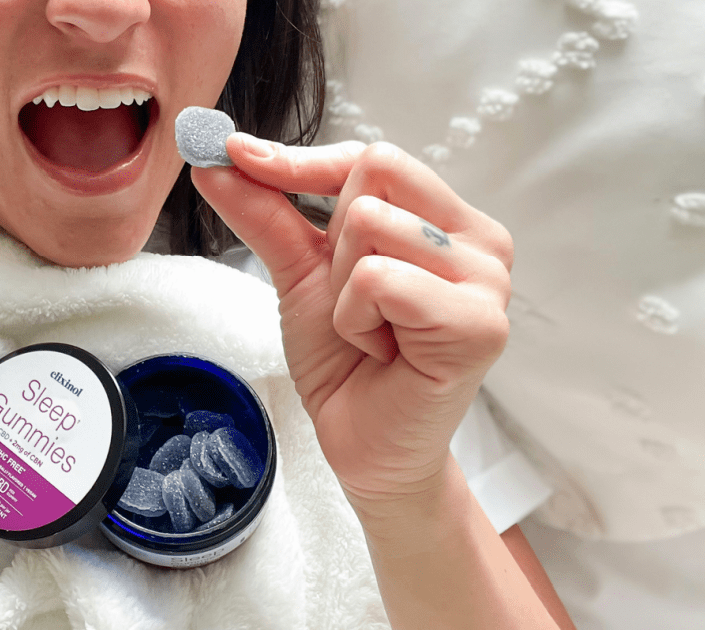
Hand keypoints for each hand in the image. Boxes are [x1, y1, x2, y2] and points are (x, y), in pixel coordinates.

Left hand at [191, 137, 512, 510]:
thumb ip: (267, 212)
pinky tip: (384, 353)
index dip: (304, 162)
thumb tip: (218, 159)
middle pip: (375, 173)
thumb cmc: (346, 362)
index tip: (238, 155)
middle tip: (355, 305)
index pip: (373, 156)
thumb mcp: (299, 274)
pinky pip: (379, 279)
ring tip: (374, 334)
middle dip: (334, 242)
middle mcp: (478, 240)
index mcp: (447, 220)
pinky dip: (357, 320)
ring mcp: (487, 280)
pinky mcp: (479, 324)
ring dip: (343, 292)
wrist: (363, 447)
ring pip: (370, 225)